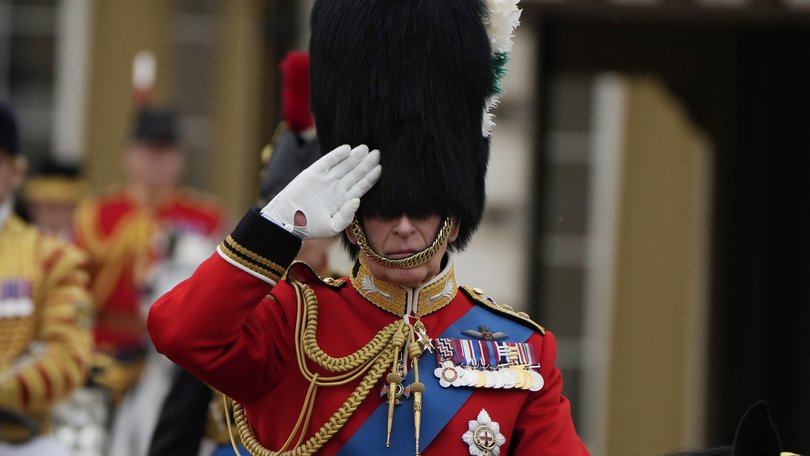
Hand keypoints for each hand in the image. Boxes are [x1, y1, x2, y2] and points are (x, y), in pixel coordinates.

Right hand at [260, 144, 380, 238]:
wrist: (287, 221)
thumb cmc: (310, 227)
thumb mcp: (332, 227)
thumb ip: (346, 216)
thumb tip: (357, 200)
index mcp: (344, 199)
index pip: (362, 186)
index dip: (371, 177)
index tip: (381, 168)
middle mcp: (337, 187)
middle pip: (356, 173)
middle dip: (367, 163)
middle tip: (378, 153)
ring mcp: (326, 179)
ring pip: (344, 165)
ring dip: (355, 157)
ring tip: (366, 148)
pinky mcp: (314, 173)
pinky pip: (328, 161)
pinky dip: (337, 155)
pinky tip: (347, 149)